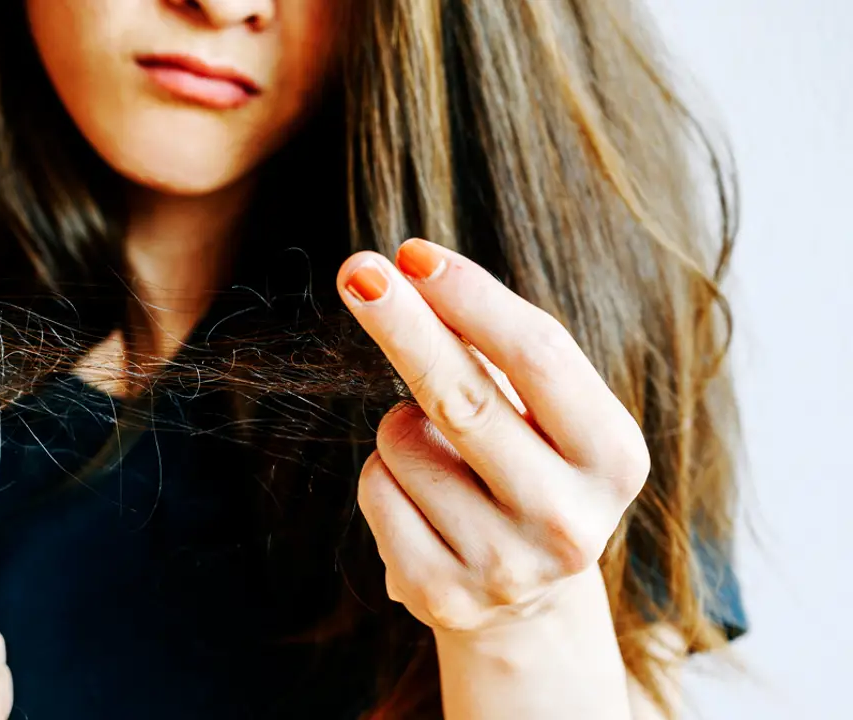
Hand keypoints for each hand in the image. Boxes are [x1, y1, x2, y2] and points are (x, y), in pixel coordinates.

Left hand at [337, 239, 649, 635]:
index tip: (413, 253)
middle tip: (357, 270)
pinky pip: (374, 489)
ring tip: (445, 461)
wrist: (523, 602)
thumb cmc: (527, 469)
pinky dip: (383, 476)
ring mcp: (504, 565)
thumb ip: (490, 347)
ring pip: (401, 441)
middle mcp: (569, 519)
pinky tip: (423, 504)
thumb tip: (403, 272)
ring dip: (401, 426)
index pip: (539, 356)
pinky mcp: (440, 594)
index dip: (471, 297)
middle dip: (403, 324)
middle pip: (463, 396)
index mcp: (613, 457)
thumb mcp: (541, 411)